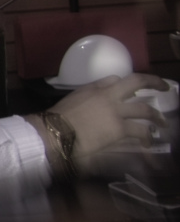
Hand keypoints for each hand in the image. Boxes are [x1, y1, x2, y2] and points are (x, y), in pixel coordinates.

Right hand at [49, 73, 171, 173]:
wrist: (57, 131)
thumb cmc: (59, 117)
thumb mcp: (73, 98)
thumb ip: (88, 94)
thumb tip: (99, 98)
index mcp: (96, 88)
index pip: (116, 79)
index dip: (127, 84)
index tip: (133, 91)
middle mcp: (110, 96)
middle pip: (137, 82)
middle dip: (154, 83)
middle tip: (164, 87)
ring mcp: (117, 112)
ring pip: (144, 110)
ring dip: (157, 117)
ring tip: (163, 123)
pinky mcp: (120, 129)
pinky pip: (140, 131)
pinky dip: (147, 137)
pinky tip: (148, 143)